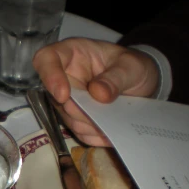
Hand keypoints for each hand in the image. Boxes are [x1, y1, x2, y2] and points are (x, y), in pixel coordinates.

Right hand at [32, 38, 160, 146]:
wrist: (141, 83)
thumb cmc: (133, 66)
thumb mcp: (133, 66)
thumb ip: (117, 77)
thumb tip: (98, 93)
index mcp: (72, 53)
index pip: (47, 59)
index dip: (50, 77)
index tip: (63, 95)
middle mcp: (65, 77)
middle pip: (56, 97)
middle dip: (79, 110)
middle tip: (103, 115)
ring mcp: (68, 99)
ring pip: (67, 118)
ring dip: (89, 124)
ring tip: (113, 122)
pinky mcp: (75, 117)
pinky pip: (79, 131)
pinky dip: (95, 135)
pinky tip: (111, 131)